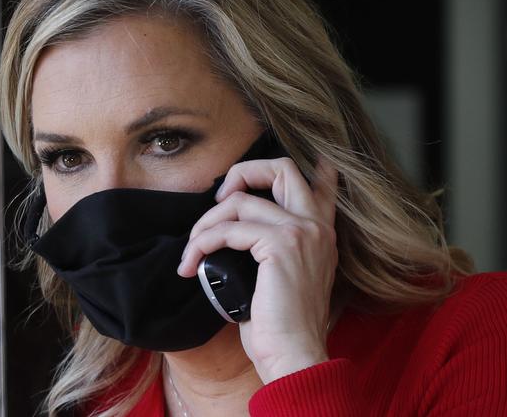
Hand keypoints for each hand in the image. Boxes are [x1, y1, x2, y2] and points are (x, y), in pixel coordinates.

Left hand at [177, 155, 338, 383]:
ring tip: (192, 250)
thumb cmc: (281, 325)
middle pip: (281, 167)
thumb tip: (236, 233)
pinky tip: (193, 264)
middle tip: (218, 200)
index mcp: (320, 234)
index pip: (322, 185)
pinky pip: (228, 230)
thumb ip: (273, 248)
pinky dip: (202, 243)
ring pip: (240, 201)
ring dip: (205, 224)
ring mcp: (301, 232)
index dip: (313, 166)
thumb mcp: (283, 278)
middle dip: (241, 172)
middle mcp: (316, 226)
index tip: (310, 158)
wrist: (294, 355)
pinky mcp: (280, 244)